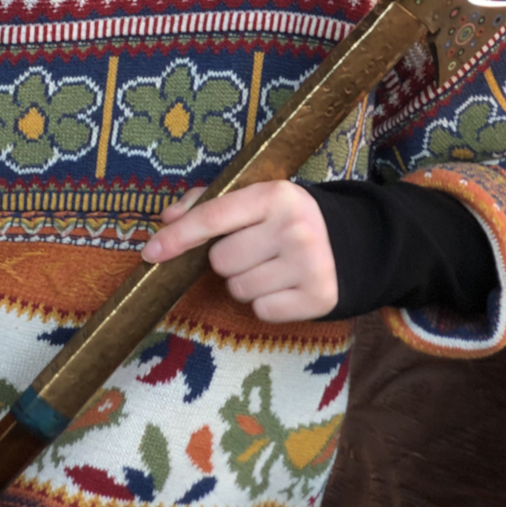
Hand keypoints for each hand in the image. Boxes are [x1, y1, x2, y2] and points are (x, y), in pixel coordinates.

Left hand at [140, 180, 337, 321]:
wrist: (354, 240)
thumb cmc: (288, 217)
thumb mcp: (256, 198)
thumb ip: (208, 203)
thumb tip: (167, 219)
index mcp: (274, 195)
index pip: (214, 217)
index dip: (178, 237)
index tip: (151, 253)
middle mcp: (293, 228)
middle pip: (221, 261)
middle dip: (227, 260)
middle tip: (253, 248)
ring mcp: (309, 265)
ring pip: (238, 289)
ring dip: (245, 282)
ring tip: (270, 265)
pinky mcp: (318, 297)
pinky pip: (262, 311)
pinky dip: (266, 302)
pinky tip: (285, 284)